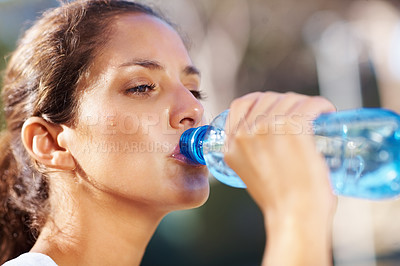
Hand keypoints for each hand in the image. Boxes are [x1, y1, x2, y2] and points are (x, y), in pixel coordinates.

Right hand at [224, 91, 336, 265]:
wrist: (294, 217)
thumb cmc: (280, 203)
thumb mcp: (251, 175)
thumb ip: (253, 155)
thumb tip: (269, 144)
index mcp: (232, 145)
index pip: (241, 104)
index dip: (261, 100)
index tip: (276, 106)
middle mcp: (245, 134)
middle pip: (267, 99)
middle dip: (286, 102)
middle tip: (302, 114)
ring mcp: (267, 129)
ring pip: (289, 99)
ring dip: (305, 103)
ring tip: (317, 114)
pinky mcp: (292, 128)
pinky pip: (309, 104)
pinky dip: (320, 104)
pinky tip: (326, 111)